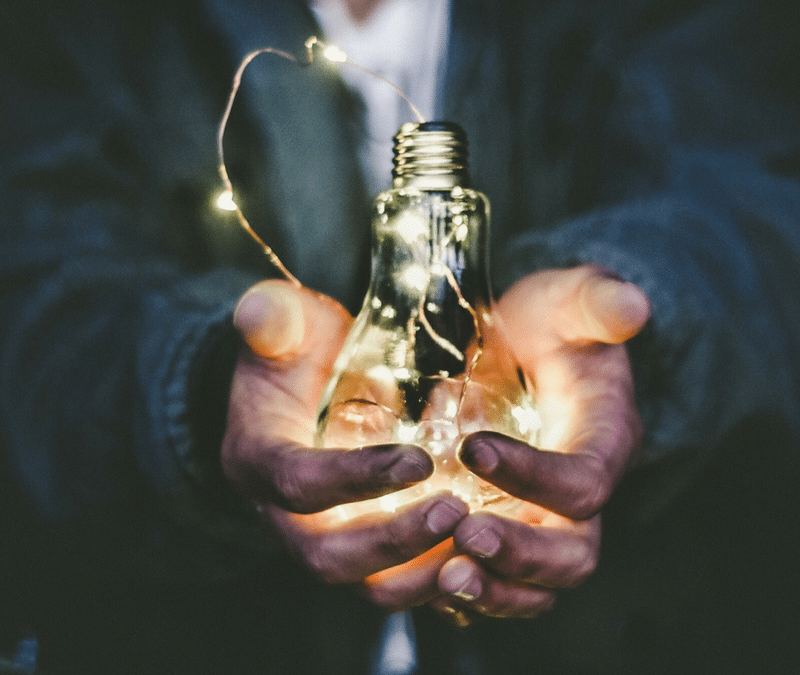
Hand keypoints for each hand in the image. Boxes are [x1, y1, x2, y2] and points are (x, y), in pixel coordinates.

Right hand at [222, 280, 467, 604]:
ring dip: (421, 573)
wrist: (300, 389)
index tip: (420, 460)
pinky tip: (482, 554)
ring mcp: (323, 537)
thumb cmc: (297, 353)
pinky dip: (437, 578)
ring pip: (365, 585)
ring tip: (479, 542)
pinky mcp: (359, 548)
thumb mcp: (284, 326)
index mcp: (258, 460)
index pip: (297, 483)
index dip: (354, 479)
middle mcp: (283, 515)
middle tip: (455, 511)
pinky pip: (395, 583)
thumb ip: (274, 318)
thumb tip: (258, 311)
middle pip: (328, 556)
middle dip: (392, 542)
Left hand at [432, 266, 650, 623]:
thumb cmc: (548, 323)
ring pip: (536, 586)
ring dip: (493, 590)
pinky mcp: (508, 529)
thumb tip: (632, 304)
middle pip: (572, 554)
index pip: (583, 482)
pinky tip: (422, 577)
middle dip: (521, 555)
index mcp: (603, 442)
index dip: (535, 476)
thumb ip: (596, 302)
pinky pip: (496, 582)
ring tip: (443, 578)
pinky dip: (466, 592)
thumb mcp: (568, 301)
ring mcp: (542, 520)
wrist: (523, 347)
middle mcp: (579, 495)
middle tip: (465, 536)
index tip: (472, 448)